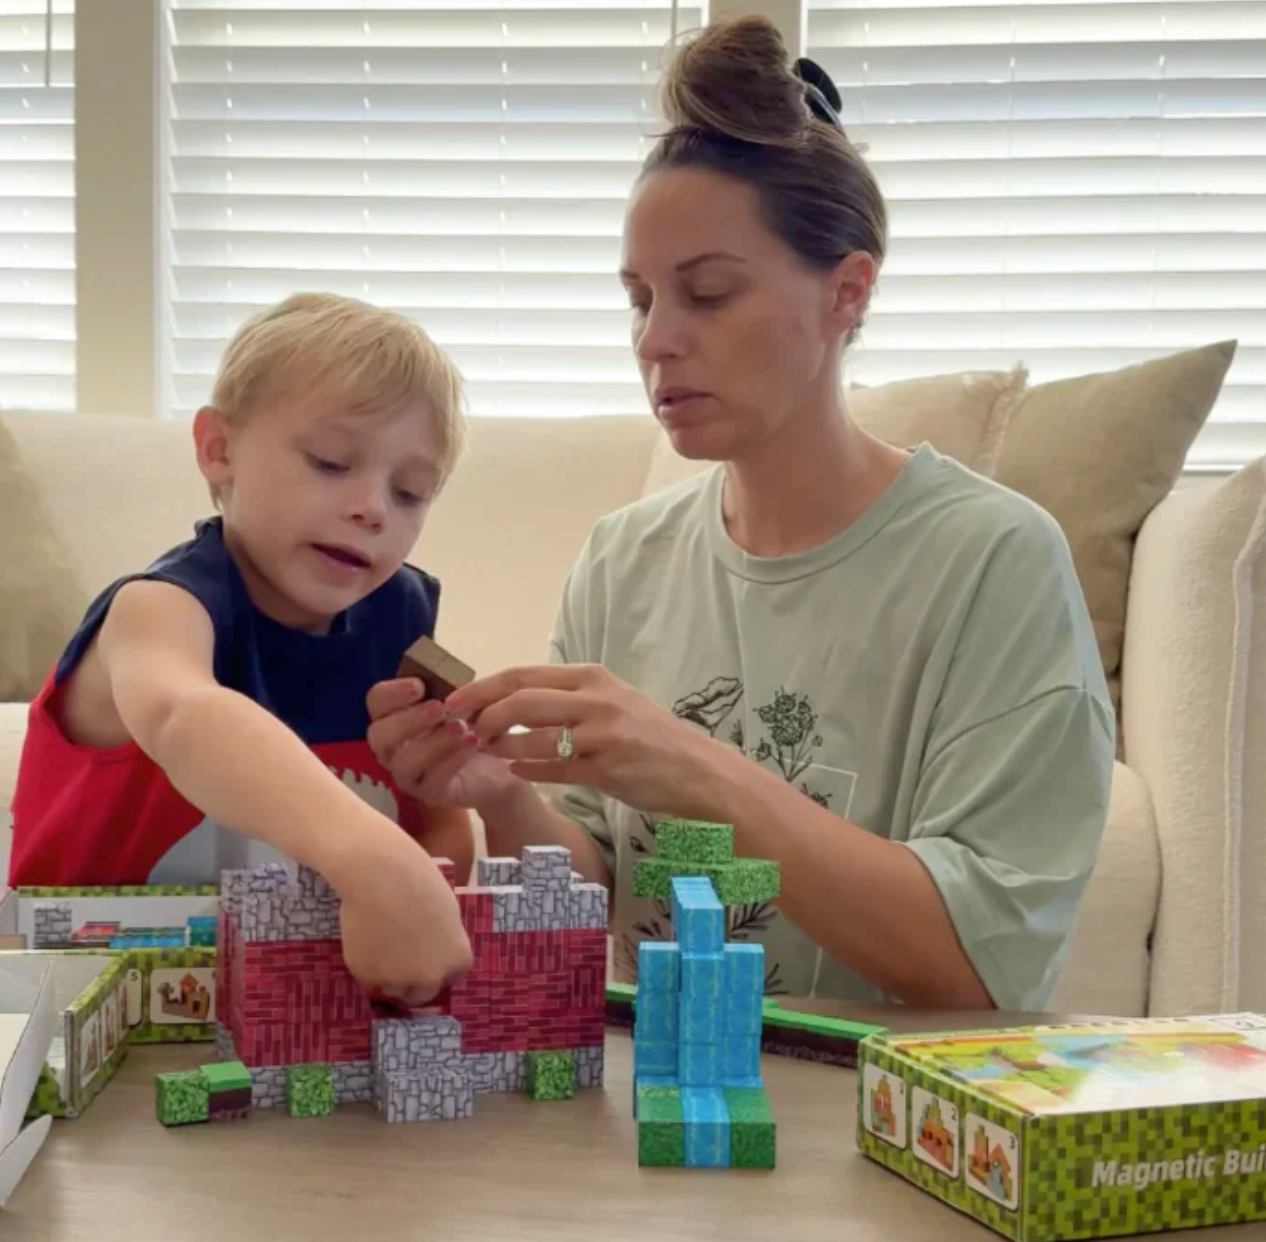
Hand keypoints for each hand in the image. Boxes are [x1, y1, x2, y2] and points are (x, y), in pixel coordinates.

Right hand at [331, 829, 472, 1006]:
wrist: (379, 875)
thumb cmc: (418, 880)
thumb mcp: (447, 911)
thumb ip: (441, 940)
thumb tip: (431, 952)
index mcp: (457, 959)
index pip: (452, 976)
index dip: (438, 964)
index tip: (427, 952)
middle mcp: (431, 978)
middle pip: (423, 993)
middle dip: (414, 980)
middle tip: (401, 957)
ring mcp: (398, 980)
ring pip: (393, 988)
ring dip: (389, 974)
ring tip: (382, 941)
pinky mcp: (367, 976)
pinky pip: (369, 977)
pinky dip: (367, 963)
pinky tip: (366, 936)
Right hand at [367, 678, 521, 810]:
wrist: (497, 763)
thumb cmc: (470, 726)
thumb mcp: (460, 702)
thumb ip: (445, 690)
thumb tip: (443, 679)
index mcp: (394, 717)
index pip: (376, 702)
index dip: (392, 693)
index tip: (419, 685)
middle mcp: (393, 747)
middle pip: (379, 735)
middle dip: (408, 719)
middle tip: (439, 708)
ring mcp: (408, 774)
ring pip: (404, 762)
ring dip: (433, 741)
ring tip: (460, 728)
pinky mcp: (430, 794)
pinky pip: (432, 780)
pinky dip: (451, 759)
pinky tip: (471, 743)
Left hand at [443, 663, 729, 818]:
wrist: (695, 770)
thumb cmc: (649, 736)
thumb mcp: (612, 702)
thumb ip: (567, 697)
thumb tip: (512, 697)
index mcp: (592, 677)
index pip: (523, 674)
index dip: (482, 687)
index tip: (454, 700)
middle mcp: (595, 699)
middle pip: (521, 699)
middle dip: (482, 713)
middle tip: (460, 728)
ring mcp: (602, 734)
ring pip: (533, 735)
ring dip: (500, 745)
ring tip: (484, 752)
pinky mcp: (606, 768)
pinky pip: (554, 769)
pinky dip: (528, 769)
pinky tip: (514, 771)